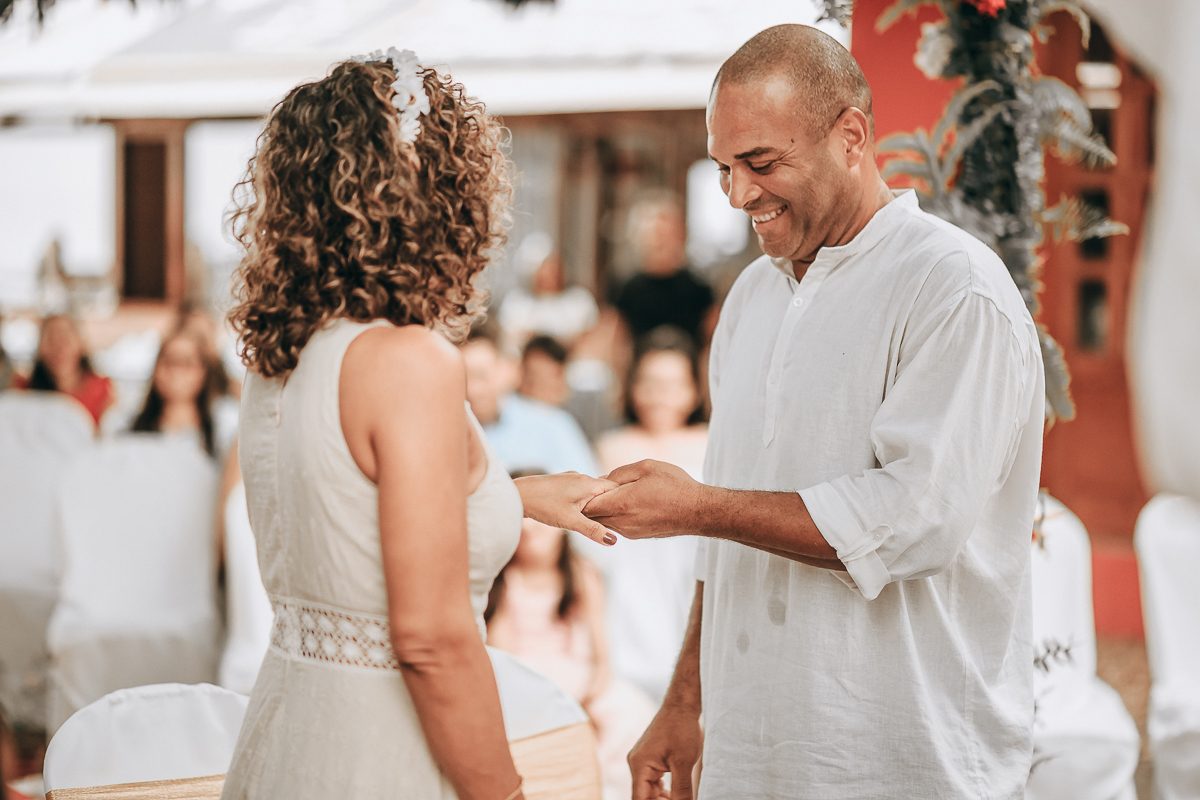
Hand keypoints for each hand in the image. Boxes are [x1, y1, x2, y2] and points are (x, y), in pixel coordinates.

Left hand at [514, 472, 618, 545]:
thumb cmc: (543, 506)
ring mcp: (571, 478)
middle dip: (611, 504)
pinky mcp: (562, 482)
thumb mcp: (570, 522)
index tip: (628, 513)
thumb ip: (593, 530)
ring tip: (600, 519)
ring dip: (597, 502)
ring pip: (592, 490)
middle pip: (605, 490)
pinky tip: (580, 512)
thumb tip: (613, 540)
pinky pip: (581, 490)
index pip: (617, 488)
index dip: (624, 500)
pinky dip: (585, 500)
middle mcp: (582, 477)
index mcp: (589, 484)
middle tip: (617, 520)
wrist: (517, 494)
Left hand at [582, 460, 704, 539]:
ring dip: (602, 510)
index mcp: (620, 504)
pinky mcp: (637, 535)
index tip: (585, 484)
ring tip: (609, 494)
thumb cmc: (674, 485)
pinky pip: (617, 526)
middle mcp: (621, 522)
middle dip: (589, 503)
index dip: (583, 494)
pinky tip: (625, 503)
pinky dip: (614, 515)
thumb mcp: (646, 467)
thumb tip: (604, 480)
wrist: (697, 511)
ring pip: (604, 522)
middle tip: (592, 489)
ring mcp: (629, 532)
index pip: (587, 504)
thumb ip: (619, 473)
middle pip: (592, 516)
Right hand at [629, 701, 702, 799]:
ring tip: (680, 798)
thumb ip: (681, 790)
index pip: (639, 799)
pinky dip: (663, 789)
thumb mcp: (684, 763)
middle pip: (644, 795)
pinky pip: (652, 779)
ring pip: (649, 789)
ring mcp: (642, 759)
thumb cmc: (681, 728)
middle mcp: (636, 763)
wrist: (682, 705)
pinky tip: (675, 792)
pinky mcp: (650, 757)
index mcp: (639, 765)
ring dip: (662, 798)